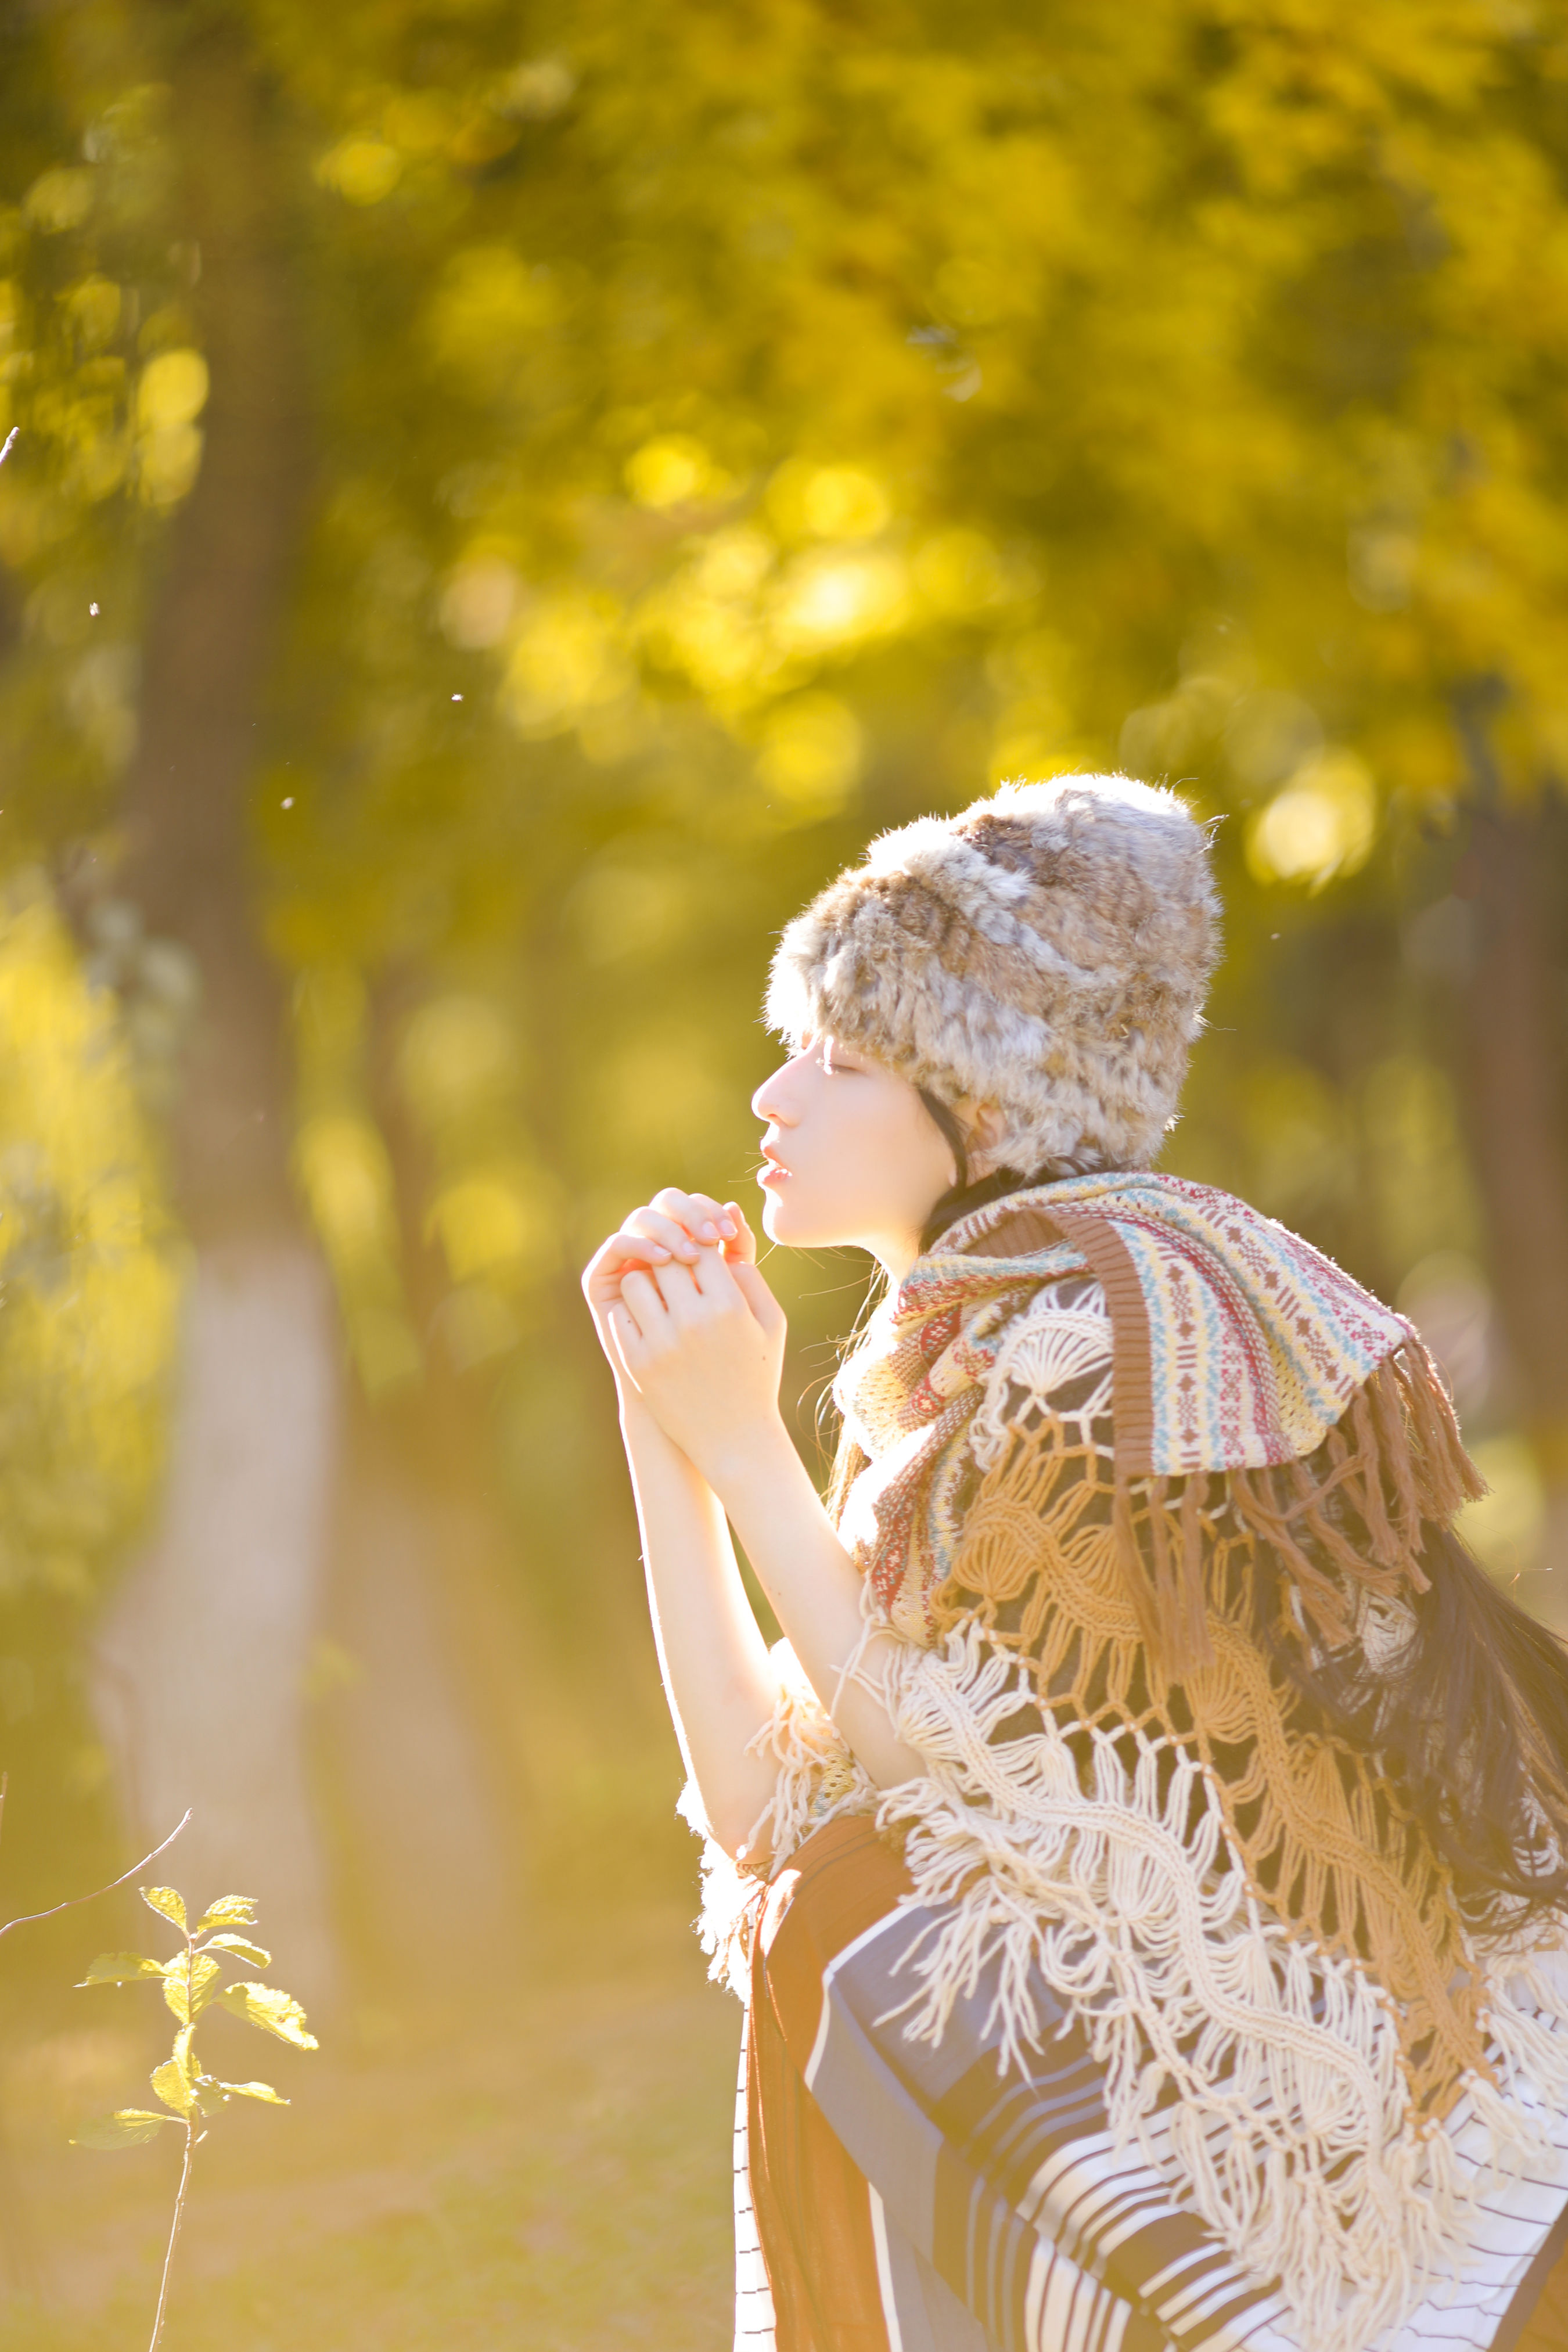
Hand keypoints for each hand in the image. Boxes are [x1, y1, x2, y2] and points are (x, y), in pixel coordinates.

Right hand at [583, 1188, 749, 1351]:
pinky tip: (664, 1260)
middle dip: (692, 1215)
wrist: (682, 1390)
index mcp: (686, 1242)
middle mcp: (654, 1244)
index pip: (696, 1205)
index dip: (711, 1212)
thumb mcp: (734, 1298)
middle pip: (668, 1202)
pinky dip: (640, 1244)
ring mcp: (628, 1258)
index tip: (730, 1234)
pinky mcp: (603, 1276)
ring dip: (668, 1229)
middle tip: (713, 1237)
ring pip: (643, 1218)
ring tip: (691, 1254)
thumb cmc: (716, 1348)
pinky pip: (617, 1244)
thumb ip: (738, 1254)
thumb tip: (734, 1208)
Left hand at [600, 1208, 787, 1493]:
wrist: (733, 1438)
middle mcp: (693, 1321)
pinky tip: (649, 1318)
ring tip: (660, 1289)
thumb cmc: (757, 1376)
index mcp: (730, 1307)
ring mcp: (662, 1343)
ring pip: (638, 1281)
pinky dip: (633, 1310)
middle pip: (668, 1259)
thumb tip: (725, 1241)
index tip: (700, 1253)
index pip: (702, 1249)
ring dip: (647, 1279)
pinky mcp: (639, 1362)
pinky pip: (624, 1315)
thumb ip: (752, 1278)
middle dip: (672, 1259)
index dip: (700, 1245)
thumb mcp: (771, 1325)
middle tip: (676, 1265)